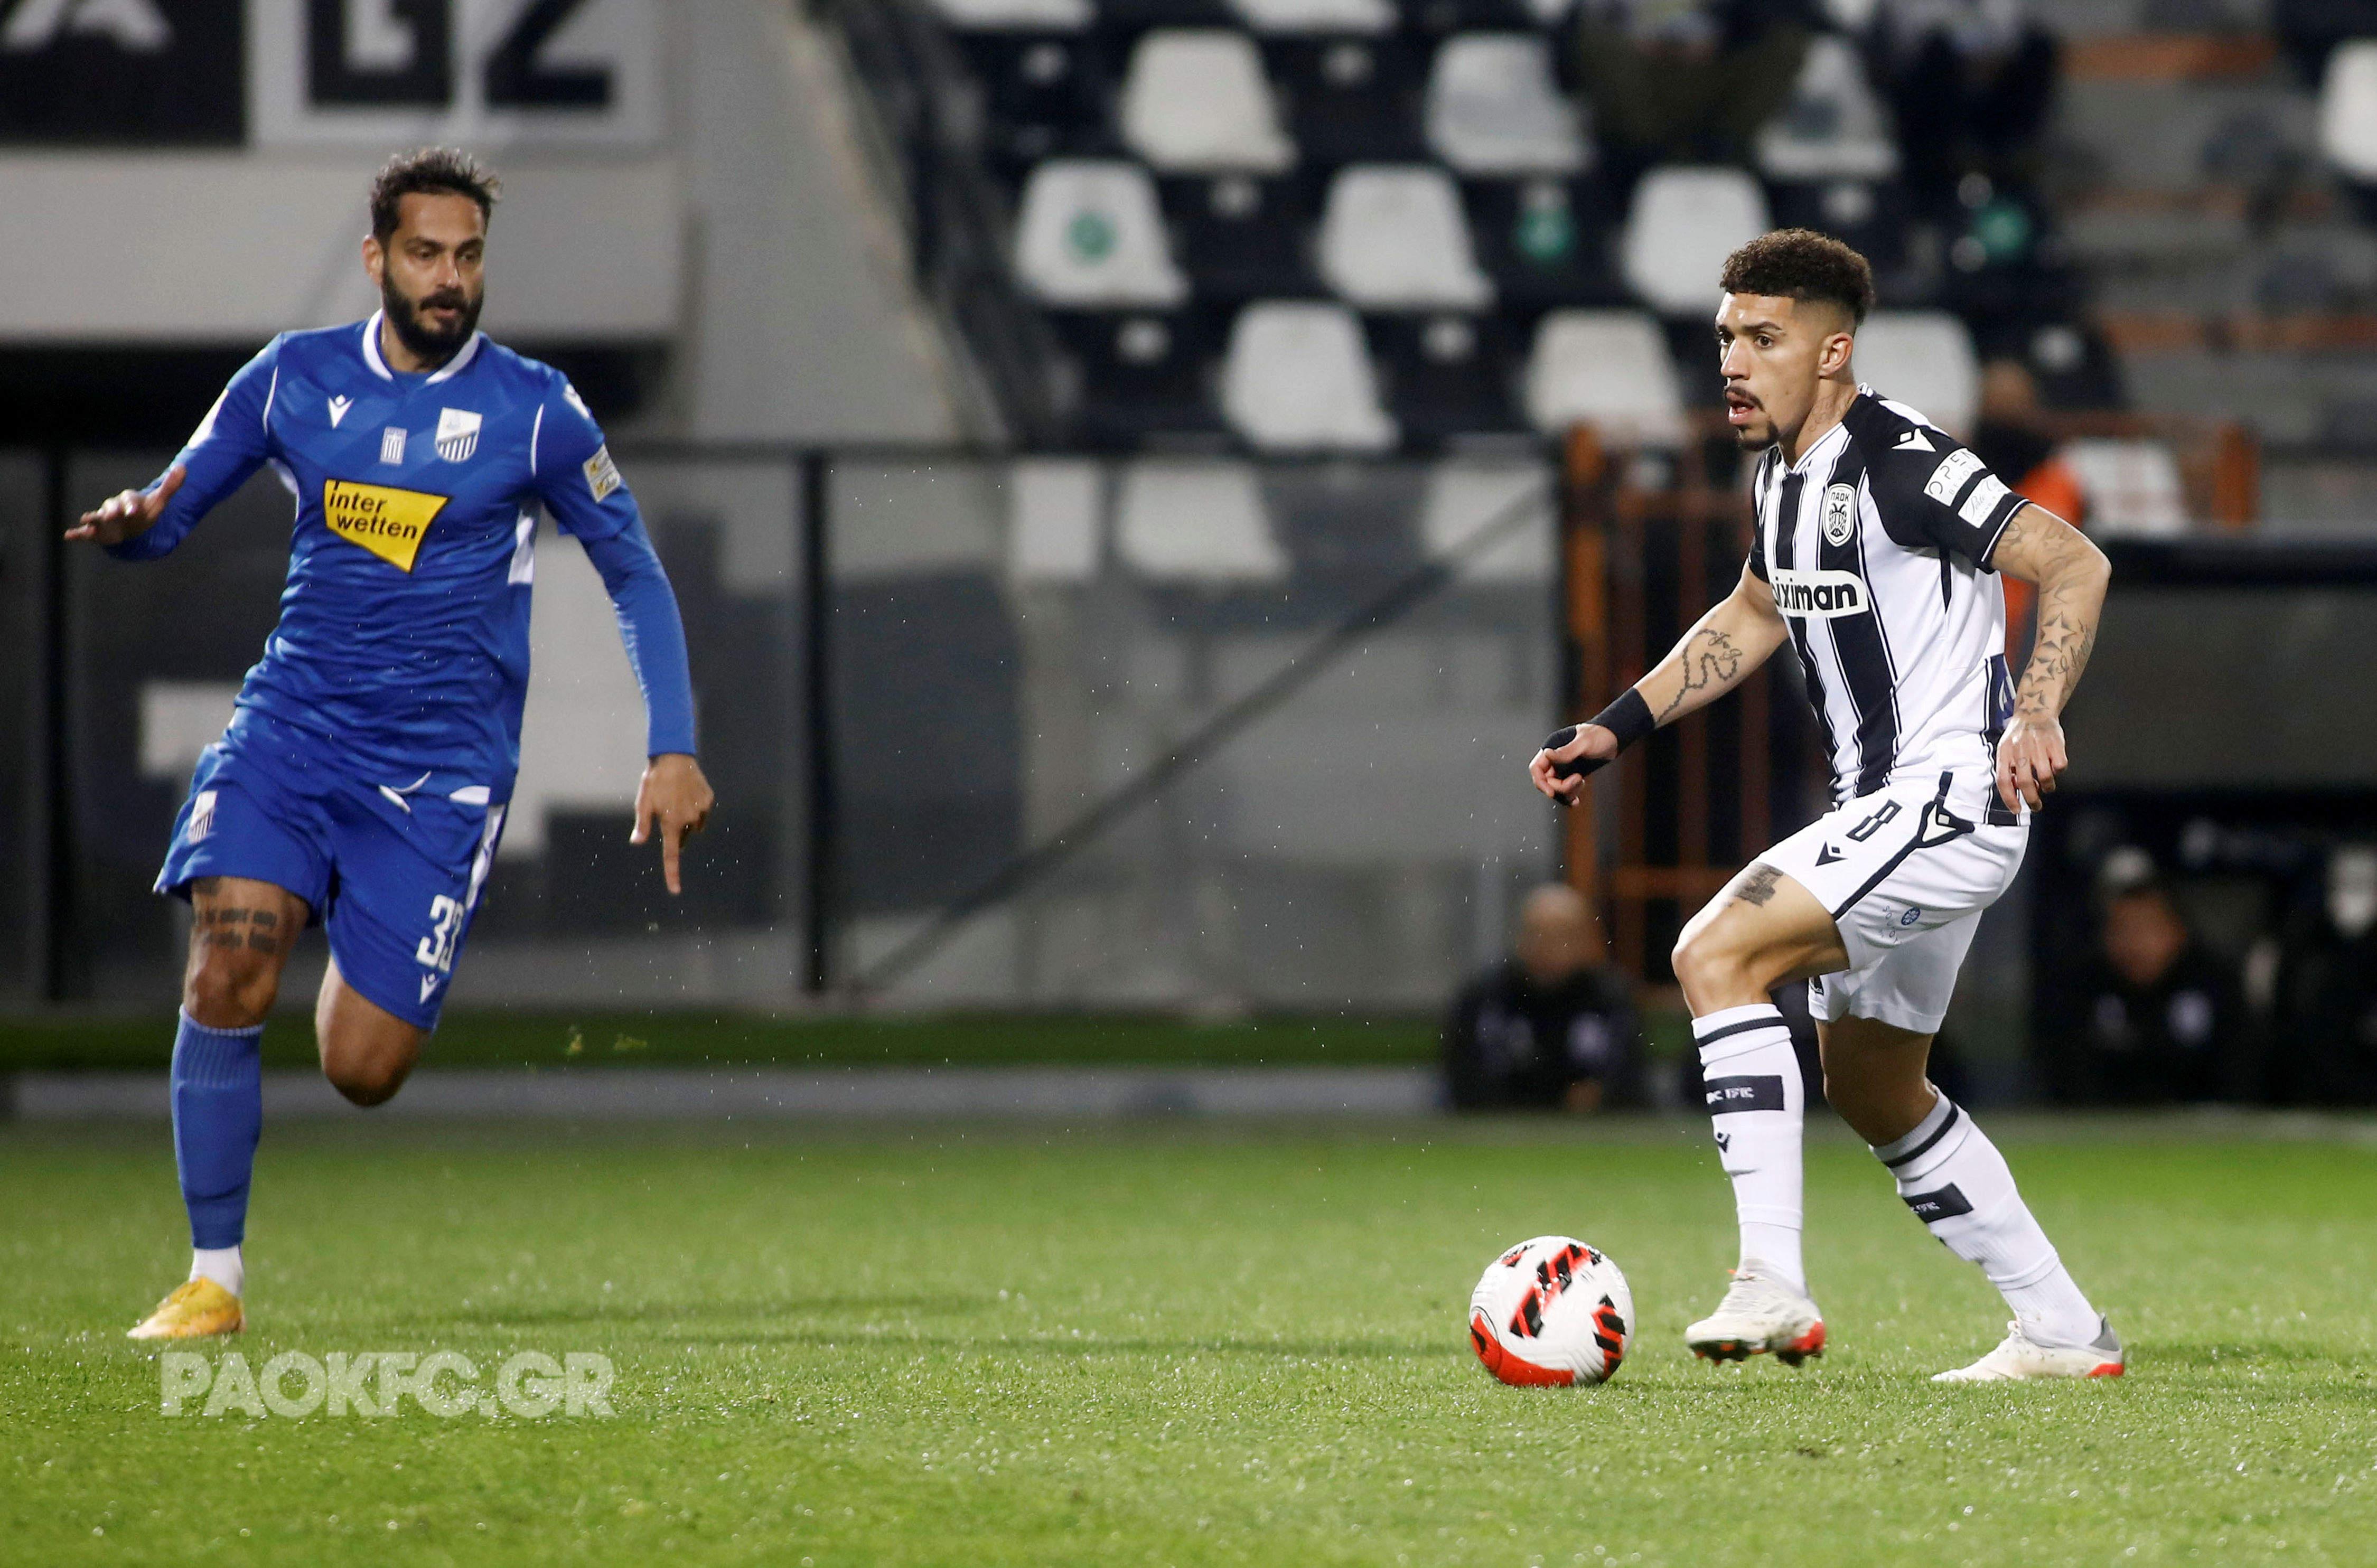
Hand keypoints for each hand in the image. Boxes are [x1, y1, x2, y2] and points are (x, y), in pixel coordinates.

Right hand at [66, 465, 182, 545]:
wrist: (134, 526)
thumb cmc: (146, 512)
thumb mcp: (159, 501)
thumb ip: (170, 486)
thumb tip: (183, 468)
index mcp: (128, 500)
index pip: (130, 499)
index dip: (132, 505)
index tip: (135, 511)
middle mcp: (113, 507)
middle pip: (110, 506)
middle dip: (111, 511)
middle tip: (112, 515)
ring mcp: (104, 519)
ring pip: (97, 517)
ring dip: (92, 519)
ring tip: (86, 519)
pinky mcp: (97, 532)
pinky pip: (85, 532)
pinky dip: (77, 533)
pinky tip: (68, 536)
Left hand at [631, 753, 714, 894]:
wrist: (674, 757)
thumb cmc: (654, 780)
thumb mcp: (643, 802)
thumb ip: (642, 824)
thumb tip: (637, 842)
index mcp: (671, 824)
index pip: (672, 855)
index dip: (672, 874)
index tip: (675, 891)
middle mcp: (689, 821)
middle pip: (683, 838)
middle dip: (676, 832)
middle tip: (665, 812)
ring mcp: (701, 811)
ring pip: (694, 826)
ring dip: (686, 820)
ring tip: (676, 799)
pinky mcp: (708, 800)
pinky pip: (702, 812)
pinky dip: (696, 808)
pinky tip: (687, 792)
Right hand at [1528, 724, 1617, 805]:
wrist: (1614, 738)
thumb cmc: (1600, 735)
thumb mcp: (1584, 743)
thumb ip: (1565, 751)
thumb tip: (1547, 754)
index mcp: (1552, 747)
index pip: (1537, 768)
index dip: (1541, 782)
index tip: (1551, 792)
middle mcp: (1555, 758)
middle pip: (1547, 781)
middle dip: (1561, 786)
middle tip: (1578, 780)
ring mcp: (1563, 767)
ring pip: (1556, 787)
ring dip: (1567, 791)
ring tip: (1581, 783)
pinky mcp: (1572, 773)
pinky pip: (1565, 790)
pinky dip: (1570, 796)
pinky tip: (1576, 799)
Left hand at [1995, 711, 2066, 811]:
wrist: (2034, 710)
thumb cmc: (2019, 735)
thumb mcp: (2006, 749)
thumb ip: (2007, 768)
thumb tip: (2016, 790)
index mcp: (2005, 752)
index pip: (2003, 781)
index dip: (2010, 798)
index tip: (2016, 810)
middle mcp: (2020, 750)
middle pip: (2025, 782)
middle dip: (2032, 800)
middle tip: (2036, 806)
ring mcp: (2038, 746)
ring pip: (2045, 777)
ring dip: (2047, 787)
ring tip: (2046, 785)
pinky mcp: (2055, 743)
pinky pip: (2060, 766)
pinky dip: (2058, 771)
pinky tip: (2054, 767)